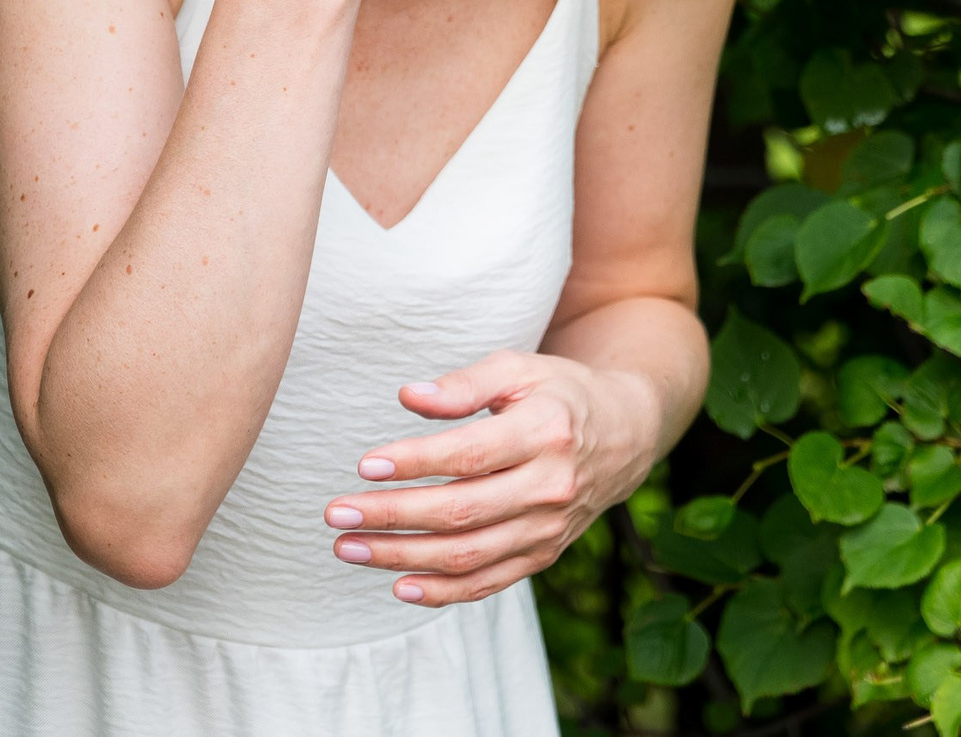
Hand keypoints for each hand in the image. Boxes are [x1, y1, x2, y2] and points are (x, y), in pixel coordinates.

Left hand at [321, 350, 660, 606]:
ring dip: (402, 557)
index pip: (469, 456)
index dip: (415, 462)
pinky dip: (443, 592)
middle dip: (391, 517)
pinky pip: (489, 583)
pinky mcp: (543, 554)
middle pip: (461, 512)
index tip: (365, 464)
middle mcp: (550, 486)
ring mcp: (548, 528)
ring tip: (348, 547)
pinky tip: (398, 586)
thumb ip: (464, 384)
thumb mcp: (519, 369)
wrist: (624, 435)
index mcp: (545, 432)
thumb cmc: (558, 393)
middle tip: (336, 514)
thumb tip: (409, 397)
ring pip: (467, 555)